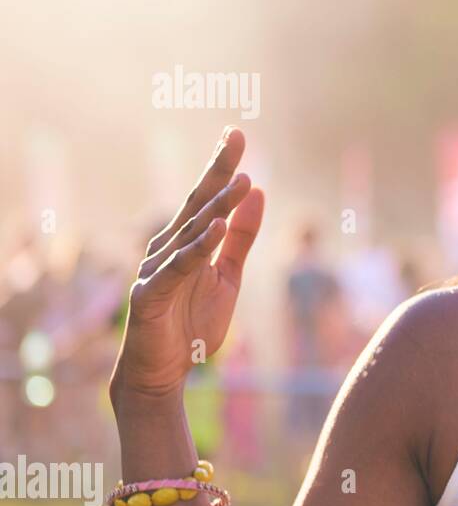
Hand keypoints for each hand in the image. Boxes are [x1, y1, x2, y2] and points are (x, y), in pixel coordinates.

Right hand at [110, 127, 264, 403]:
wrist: (163, 372)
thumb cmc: (192, 322)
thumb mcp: (228, 275)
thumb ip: (241, 237)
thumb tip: (259, 192)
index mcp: (186, 240)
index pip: (207, 197)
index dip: (222, 166)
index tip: (237, 133)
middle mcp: (166, 247)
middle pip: (196, 203)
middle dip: (218, 170)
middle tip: (236, 136)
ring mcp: (155, 269)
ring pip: (191, 232)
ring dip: (217, 206)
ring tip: (243, 180)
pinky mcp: (150, 295)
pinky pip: (178, 268)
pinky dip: (197, 248)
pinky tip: (215, 228)